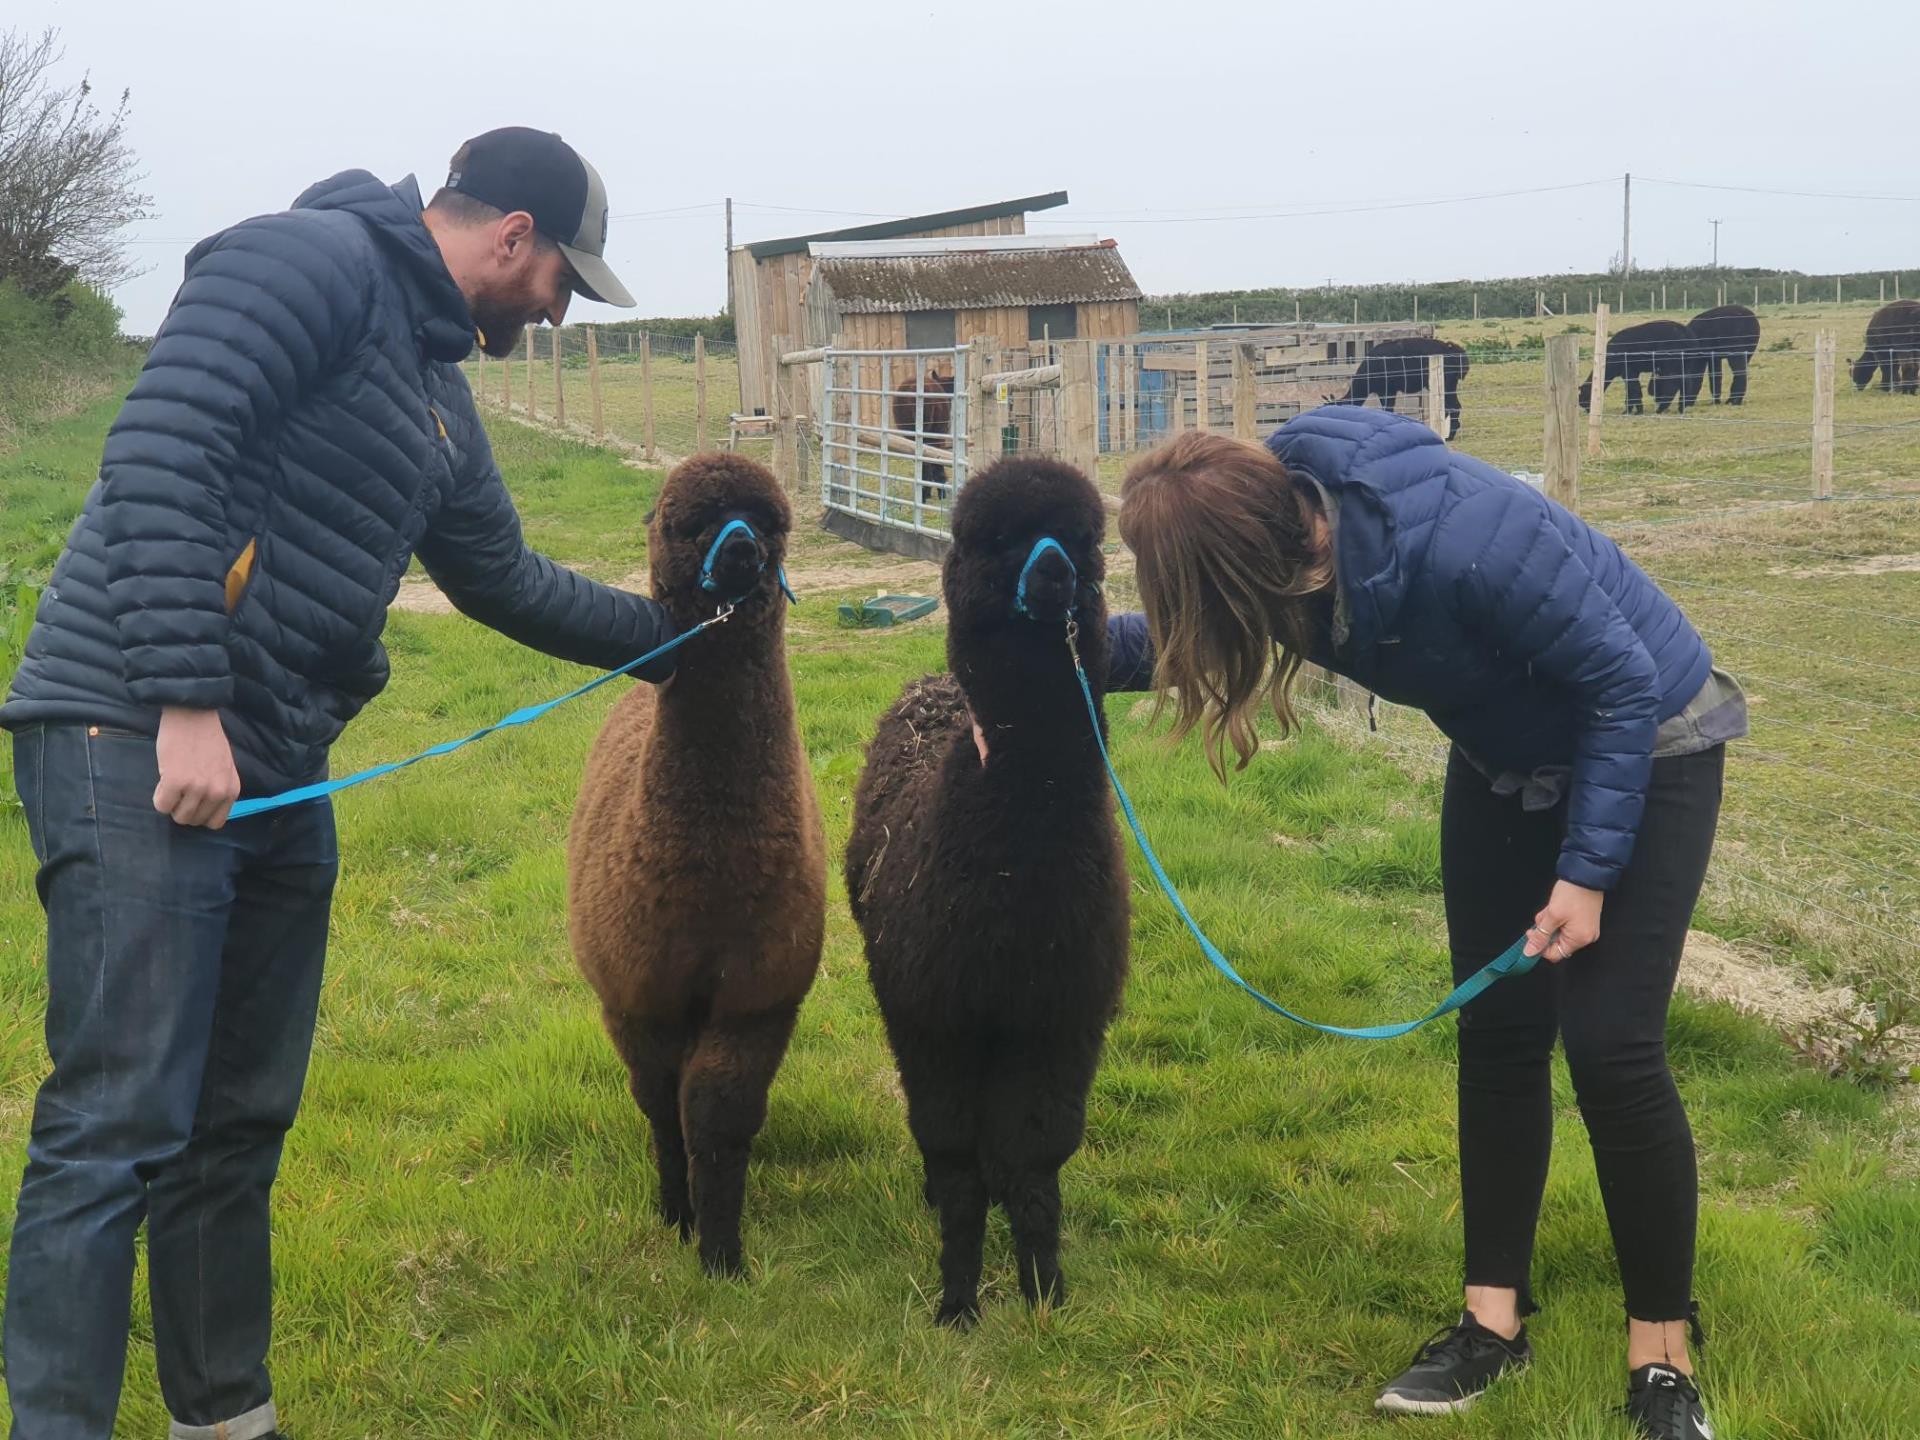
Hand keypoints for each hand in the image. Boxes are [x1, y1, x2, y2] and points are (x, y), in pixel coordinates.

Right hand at [154, 707, 241, 828]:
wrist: (193, 714)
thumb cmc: (206, 739)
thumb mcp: (224, 768)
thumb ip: (218, 788)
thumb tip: (205, 811)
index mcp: (231, 790)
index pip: (215, 822)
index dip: (200, 814)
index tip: (193, 802)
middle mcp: (217, 792)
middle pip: (194, 821)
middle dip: (183, 809)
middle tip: (179, 790)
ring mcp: (197, 788)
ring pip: (179, 816)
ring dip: (171, 804)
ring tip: (172, 785)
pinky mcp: (175, 782)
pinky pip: (162, 806)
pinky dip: (159, 798)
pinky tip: (163, 781)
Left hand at [1525, 880, 1603, 961]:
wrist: (1586, 875)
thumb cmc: (1571, 894)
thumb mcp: (1552, 915)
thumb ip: (1540, 936)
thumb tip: (1529, 953)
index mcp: (1579, 939)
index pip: (1555, 955)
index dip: (1540, 947)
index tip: (1531, 932)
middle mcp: (1586, 937)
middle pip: (1557, 943)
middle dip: (1545, 930)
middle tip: (1544, 916)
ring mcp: (1587, 929)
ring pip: (1560, 932)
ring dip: (1550, 923)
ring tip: (1550, 908)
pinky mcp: (1585, 920)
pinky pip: (1566, 925)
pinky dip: (1557, 918)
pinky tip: (1555, 907)